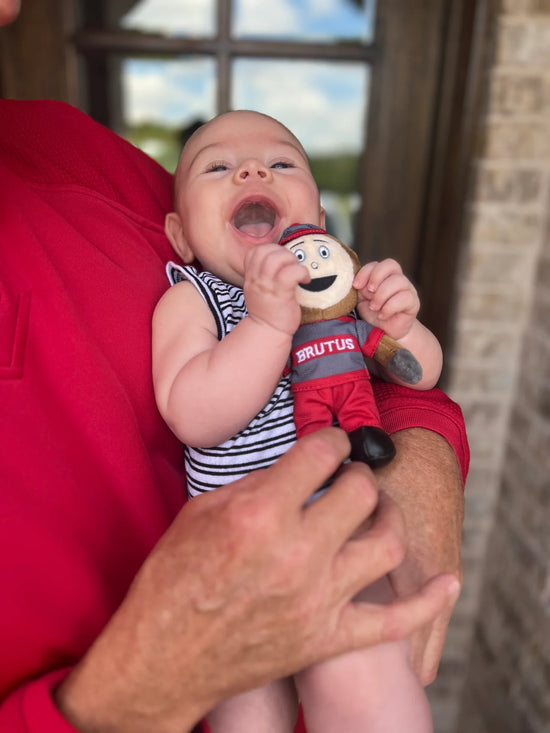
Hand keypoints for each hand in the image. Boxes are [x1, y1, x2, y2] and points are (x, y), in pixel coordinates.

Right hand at [55, 428, 457, 731]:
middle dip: (358, 474)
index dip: (332, 439)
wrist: (163, 658)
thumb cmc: (173, 582)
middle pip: (361, 492)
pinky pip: (394, 622)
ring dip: (388, 518)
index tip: (332, 443)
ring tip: (377, 512)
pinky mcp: (326, 637)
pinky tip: (447, 582)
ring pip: (387, 544)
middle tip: (349, 476)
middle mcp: (296, 552)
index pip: (321, 454)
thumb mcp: (202, 513)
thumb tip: (296, 469)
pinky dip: (427, 602)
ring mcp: (317, 599)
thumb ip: (256, 485)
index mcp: (261, 514)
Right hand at [243, 243, 308, 334]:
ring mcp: (267, 286)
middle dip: (283, 252)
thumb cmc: (269, 312)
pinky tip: (305, 280)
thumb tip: (280, 261)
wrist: (268, 332)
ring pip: (277, 259)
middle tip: (293, 265)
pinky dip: (302, 272)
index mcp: (251, 277)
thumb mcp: (259, 291)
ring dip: (292, 260)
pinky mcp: (281, 294)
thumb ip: (264, 276)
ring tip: (298, 271)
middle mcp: (257, 280)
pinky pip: (291, 273)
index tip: (281, 260)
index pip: (254, 252)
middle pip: (266, 251)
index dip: (270, 250)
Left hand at [353, 259, 419, 339]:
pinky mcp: (414, 302)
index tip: (356, 286)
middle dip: (376, 278)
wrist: (387, 333)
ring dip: (381, 295)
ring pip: (398, 281)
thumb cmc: (374, 314)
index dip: (366, 272)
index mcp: (384, 276)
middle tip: (369, 294)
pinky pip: (404, 298)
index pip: (378, 263)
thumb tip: (359, 283)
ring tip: (374, 308)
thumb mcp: (362, 300)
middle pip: (391, 264)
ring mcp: (408, 289)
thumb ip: (361, 289)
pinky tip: (382, 316)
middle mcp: (398, 279)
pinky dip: (389, 307)